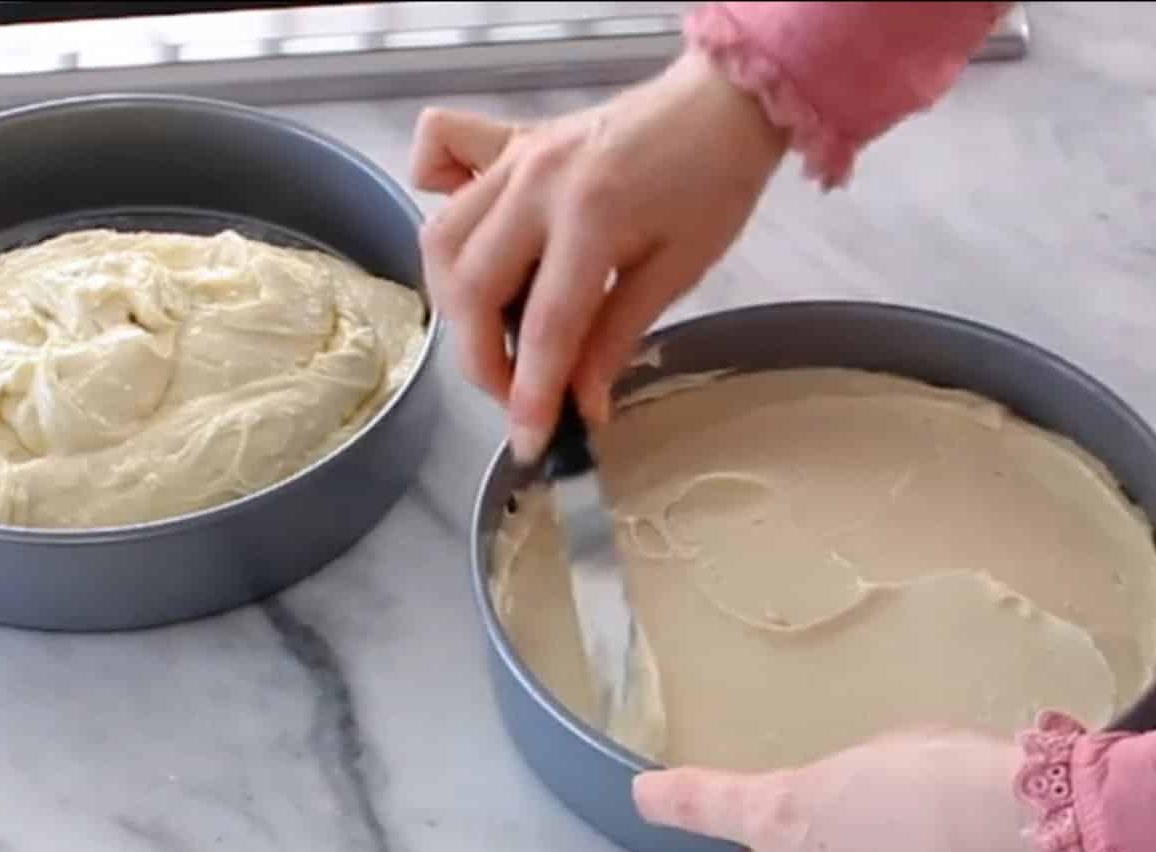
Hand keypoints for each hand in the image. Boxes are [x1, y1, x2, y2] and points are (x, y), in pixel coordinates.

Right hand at [411, 51, 784, 459]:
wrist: (720, 101)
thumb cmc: (713, 184)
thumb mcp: (677, 271)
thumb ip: (617, 337)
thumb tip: (581, 406)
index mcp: (591, 216)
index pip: (544, 327)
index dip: (531, 395)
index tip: (530, 445)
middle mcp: (537, 182)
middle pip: (472, 287)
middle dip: (482, 361)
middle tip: (517, 395)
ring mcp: (515, 156)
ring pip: (443, 239)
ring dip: (455, 303)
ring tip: (495, 338)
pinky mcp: (507, 139)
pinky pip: (439, 151)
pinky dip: (434, 193)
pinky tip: (470, 236)